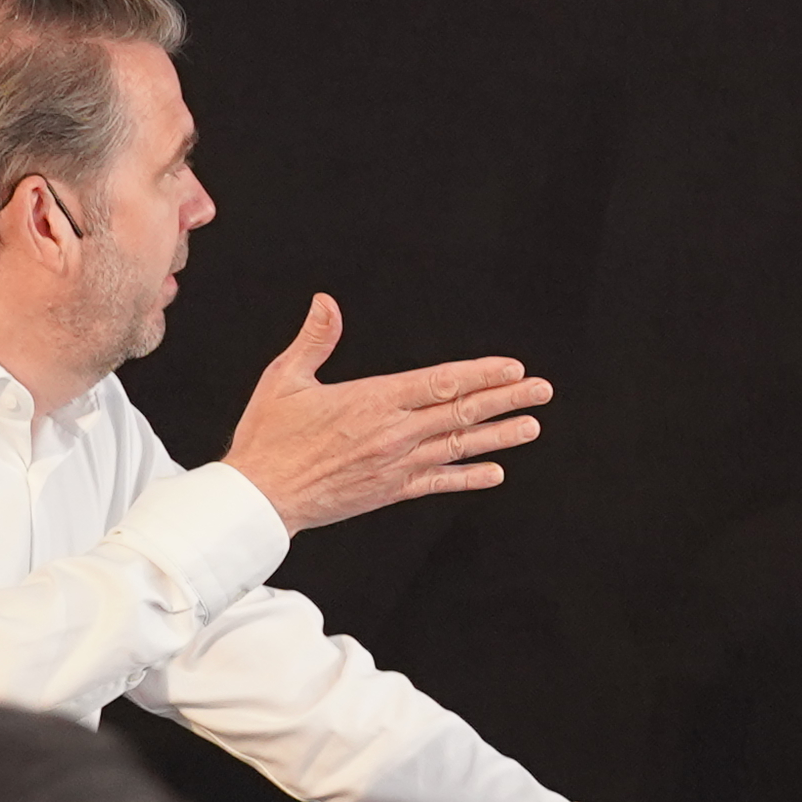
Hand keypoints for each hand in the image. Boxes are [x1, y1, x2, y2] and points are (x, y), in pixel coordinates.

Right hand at [223, 296, 549, 532]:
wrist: (261, 497)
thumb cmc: (269, 439)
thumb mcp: (285, 379)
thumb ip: (314, 340)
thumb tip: (325, 303)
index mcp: (373, 400)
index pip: (441, 382)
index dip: (481, 375)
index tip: (512, 368)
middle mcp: (394, 433)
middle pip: (462, 412)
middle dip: (507, 399)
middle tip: (541, 391)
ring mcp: (397, 465)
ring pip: (460, 446)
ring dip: (500, 436)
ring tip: (532, 426)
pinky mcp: (392, 491)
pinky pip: (440, 483)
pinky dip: (469, 477)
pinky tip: (495, 473)